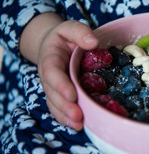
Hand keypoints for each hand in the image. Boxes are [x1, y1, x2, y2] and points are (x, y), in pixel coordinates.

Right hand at [20, 13, 98, 129]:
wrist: (55, 46)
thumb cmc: (65, 38)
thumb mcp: (70, 28)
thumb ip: (79, 32)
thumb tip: (93, 42)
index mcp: (50, 59)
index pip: (52, 73)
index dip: (60, 85)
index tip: (72, 95)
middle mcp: (49, 77)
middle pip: (53, 94)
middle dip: (65, 106)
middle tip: (78, 116)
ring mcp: (54, 88)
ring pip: (56, 105)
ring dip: (66, 117)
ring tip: (79, 125)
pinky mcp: (60, 96)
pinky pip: (60, 109)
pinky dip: (67, 119)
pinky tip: (79, 126)